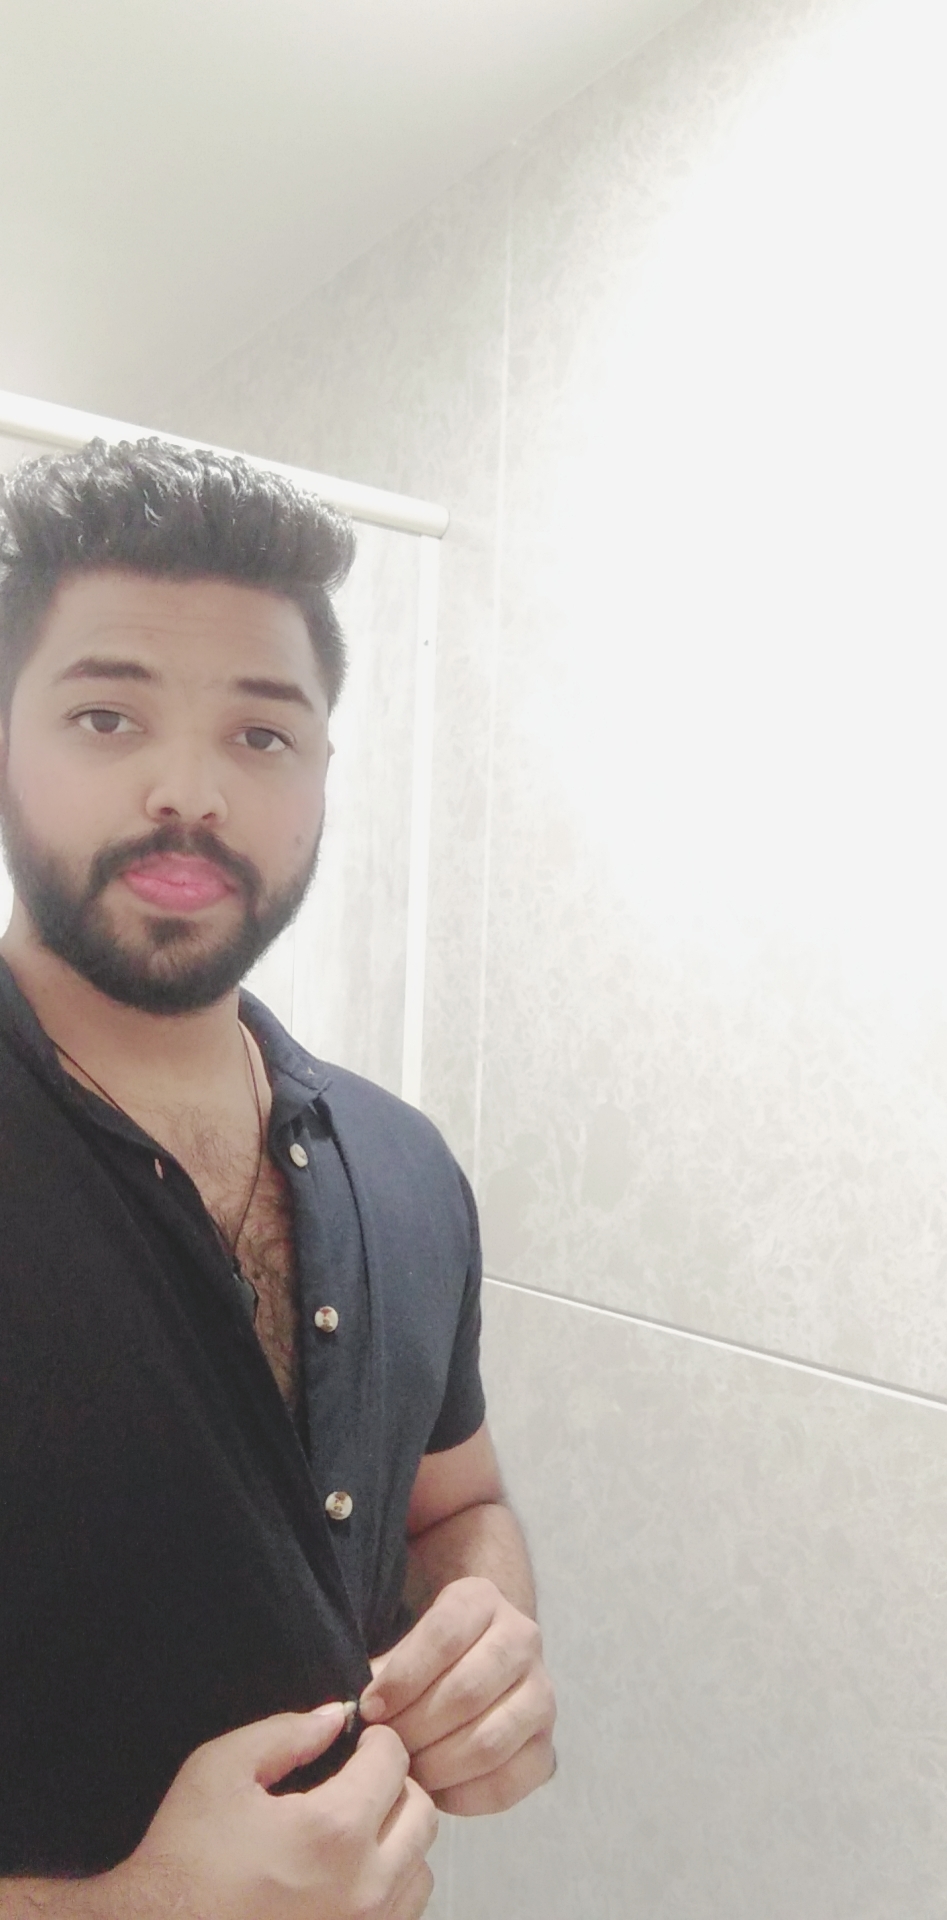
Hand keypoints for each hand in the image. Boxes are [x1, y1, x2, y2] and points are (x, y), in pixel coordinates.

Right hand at [106, 1702, 437, 1919]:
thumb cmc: (184, 1855)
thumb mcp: (220, 1769)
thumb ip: (285, 1733)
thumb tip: (336, 1716)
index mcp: (334, 1831)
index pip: (394, 1762)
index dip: (377, 1741)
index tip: (359, 1742)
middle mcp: (364, 1888)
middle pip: (422, 1814)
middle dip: (397, 1786)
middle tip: (362, 1781)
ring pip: (421, 1870)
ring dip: (399, 1840)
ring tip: (359, 1829)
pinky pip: (402, 1914)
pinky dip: (390, 1887)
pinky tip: (350, 1874)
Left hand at [360, 1577, 555, 1815]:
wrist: (481, 1662)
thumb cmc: (427, 1659)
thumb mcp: (405, 1646)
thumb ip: (381, 1674)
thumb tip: (346, 1716)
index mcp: (482, 1600)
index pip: (444, 1635)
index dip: (402, 1678)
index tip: (369, 1710)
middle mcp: (523, 1639)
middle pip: (467, 1692)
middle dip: (415, 1728)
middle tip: (384, 1749)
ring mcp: (542, 1694)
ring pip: (490, 1741)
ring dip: (438, 1765)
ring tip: (407, 1771)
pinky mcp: (547, 1747)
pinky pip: (508, 1783)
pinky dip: (465, 1796)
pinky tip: (435, 1792)